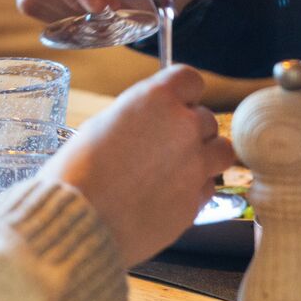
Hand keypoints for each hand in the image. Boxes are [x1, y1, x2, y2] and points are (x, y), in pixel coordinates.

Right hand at [41, 65, 236, 264]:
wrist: (79, 220)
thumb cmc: (78, 171)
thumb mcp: (102, 124)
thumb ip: (138, 117)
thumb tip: (149, 121)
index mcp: (157, 98)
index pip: (191, 80)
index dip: (183, 93)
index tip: (175, 103)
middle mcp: (184, 127)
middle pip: (206, 118)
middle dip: (190, 129)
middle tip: (164, 146)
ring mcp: (195, 165)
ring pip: (221, 152)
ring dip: (204, 156)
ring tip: (177, 169)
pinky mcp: (196, 201)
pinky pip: (207, 187)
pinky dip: (194, 189)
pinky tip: (167, 196)